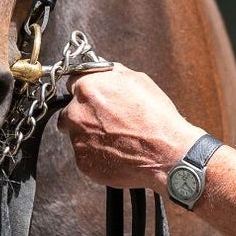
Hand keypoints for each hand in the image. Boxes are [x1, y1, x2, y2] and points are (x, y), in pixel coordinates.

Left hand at [58, 64, 200, 191]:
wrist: (166, 152)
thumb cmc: (156, 117)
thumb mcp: (138, 80)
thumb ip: (111, 73)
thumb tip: (100, 71)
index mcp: (87, 88)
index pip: (72, 83)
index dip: (85, 90)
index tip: (93, 96)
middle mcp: (76, 113)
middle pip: (69, 111)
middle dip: (84, 114)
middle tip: (107, 120)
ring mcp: (78, 140)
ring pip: (76, 134)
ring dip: (90, 135)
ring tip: (116, 138)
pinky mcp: (83, 163)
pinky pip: (84, 155)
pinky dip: (96, 154)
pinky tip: (117, 152)